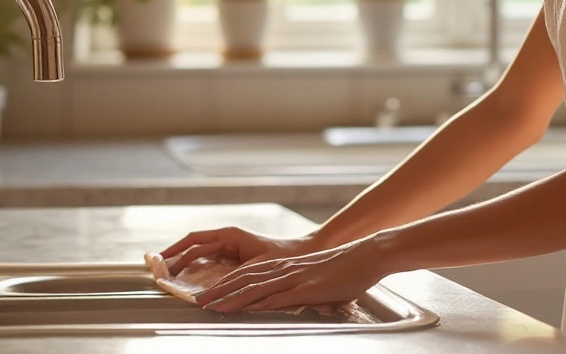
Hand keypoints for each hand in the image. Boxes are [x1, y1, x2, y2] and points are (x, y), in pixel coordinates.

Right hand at [158, 226, 318, 274]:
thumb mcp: (257, 267)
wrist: (302, 253)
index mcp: (229, 235)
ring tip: (167, 276)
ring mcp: (229, 247)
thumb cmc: (282, 256)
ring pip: (199, 254)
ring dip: (184, 263)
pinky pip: (209, 261)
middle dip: (175, 257)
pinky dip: (196, 269)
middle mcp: (226, 239)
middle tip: (158, 270)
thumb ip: (234, 278)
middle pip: (193, 246)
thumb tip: (212, 290)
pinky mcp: (233, 256)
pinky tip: (188, 280)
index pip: (195, 242)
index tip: (160, 262)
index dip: (176, 252)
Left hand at [194, 237, 388, 312]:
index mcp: (286, 266)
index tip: (209, 293)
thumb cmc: (346, 270)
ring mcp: (296, 278)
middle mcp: (285, 269)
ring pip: (256, 287)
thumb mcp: (316, 278)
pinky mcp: (308, 289)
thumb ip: (300, 289)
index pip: (248, 274)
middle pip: (245, 279)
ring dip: (231, 297)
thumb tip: (291, 302)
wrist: (367, 256)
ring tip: (212, 306)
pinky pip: (279, 297)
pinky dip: (260, 304)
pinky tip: (246, 309)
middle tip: (198, 301)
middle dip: (219, 290)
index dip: (226, 283)